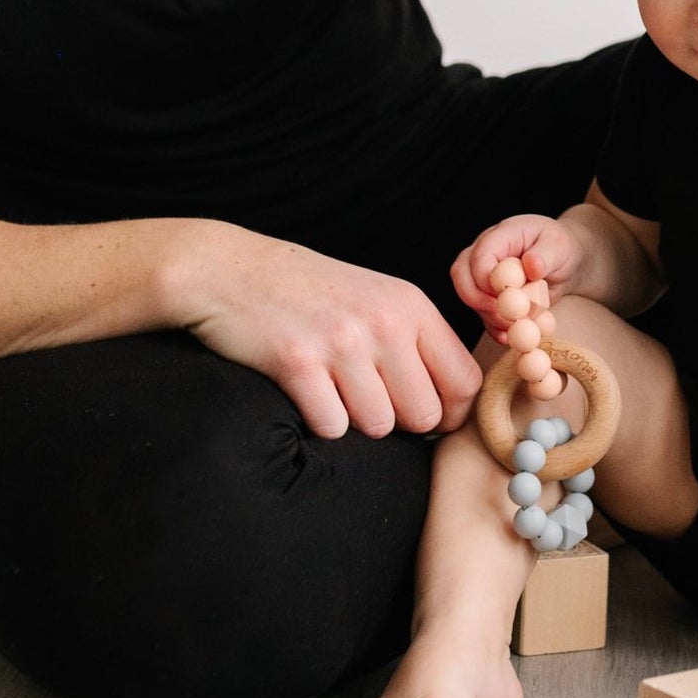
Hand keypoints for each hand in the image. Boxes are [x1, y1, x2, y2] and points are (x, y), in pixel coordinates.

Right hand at [175, 222, 481, 440]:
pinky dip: (319, 421)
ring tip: (333, 388)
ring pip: (379, 426)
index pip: (465, 382)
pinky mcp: (298, 362)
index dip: (450, 412)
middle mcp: (384, 321)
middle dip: (399, 421)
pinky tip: (306, 391)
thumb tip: (449, 409)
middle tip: (367, 399)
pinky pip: (332, 428)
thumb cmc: (310, 292)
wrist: (232, 270)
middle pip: (425, 415)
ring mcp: (342, 342)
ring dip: (356, 420)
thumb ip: (416, 343)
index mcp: (410, 305)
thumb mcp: (377, 299)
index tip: (425, 415)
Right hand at [451, 213, 582, 339]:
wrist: (566, 263)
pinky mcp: (490, 298)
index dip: (487, 280)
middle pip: (461, 275)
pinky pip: (483, 315)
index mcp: (501, 235)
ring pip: (471, 299)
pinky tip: (510, 337)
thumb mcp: (560, 246)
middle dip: (478, 300)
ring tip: (518, 326)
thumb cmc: (562, 248)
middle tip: (503, 316)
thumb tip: (531, 266)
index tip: (504, 297)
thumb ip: (545, 255)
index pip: (480, 255)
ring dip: (491, 317)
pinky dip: (495, 329)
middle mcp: (486, 253)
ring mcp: (485, 277)